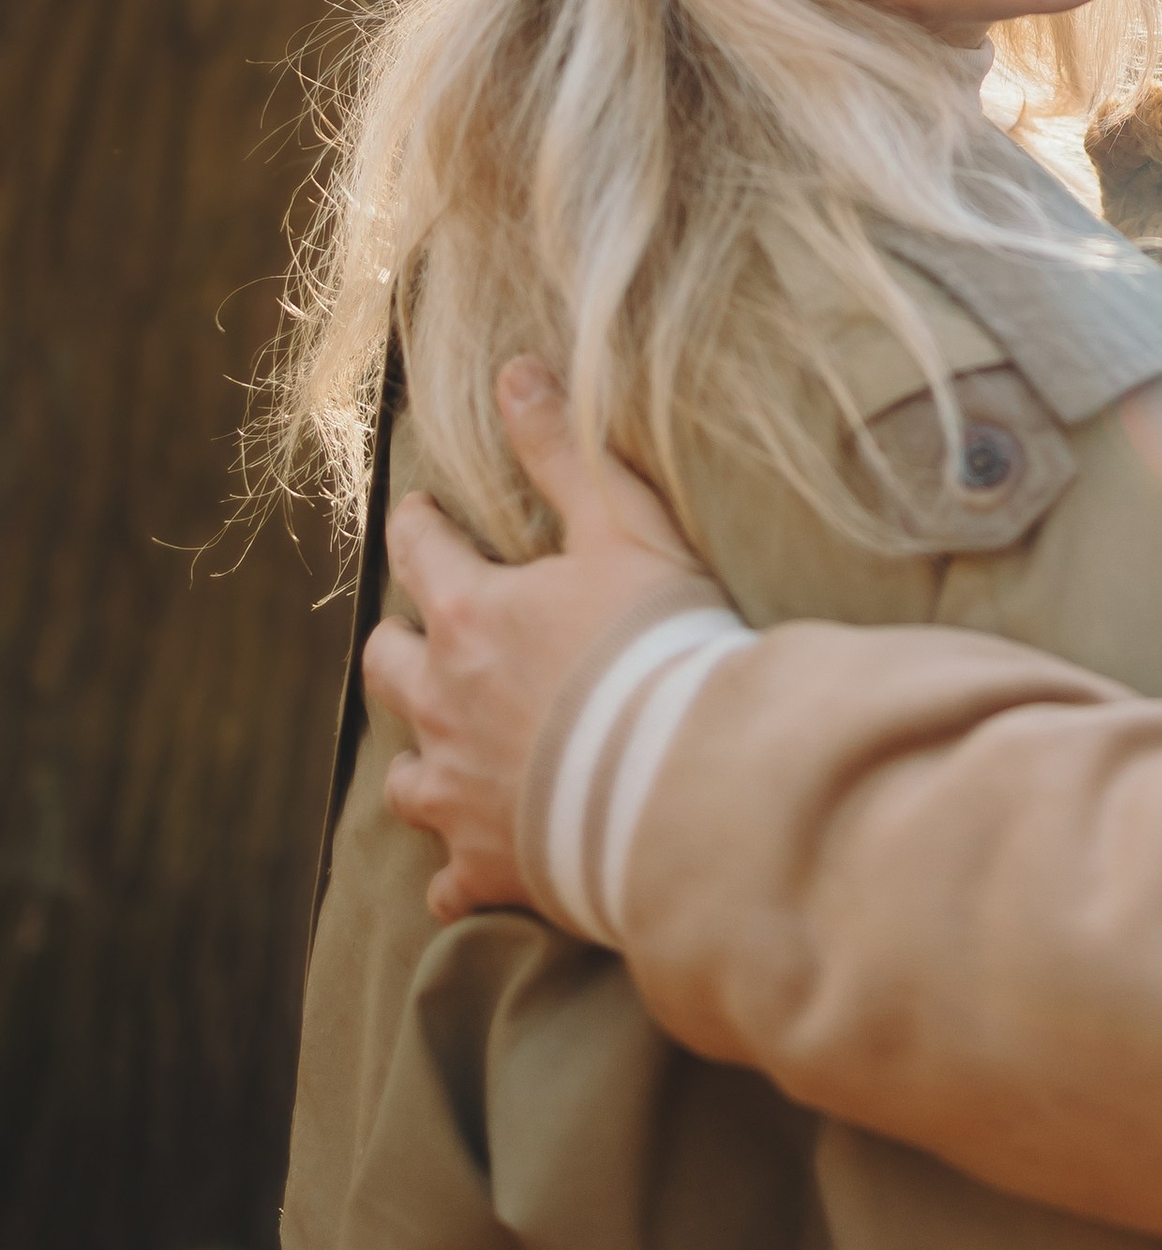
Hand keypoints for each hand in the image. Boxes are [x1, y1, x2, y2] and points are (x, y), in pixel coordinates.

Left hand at [369, 360, 703, 922]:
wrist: (682, 779)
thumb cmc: (658, 643)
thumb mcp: (624, 526)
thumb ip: (564, 449)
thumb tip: (516, 370)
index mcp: (474, 615)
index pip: (422, 554)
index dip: (419, 528)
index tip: (419, 514)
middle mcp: (446, 704)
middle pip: (390, 664)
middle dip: (399, 640)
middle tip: (419, 629)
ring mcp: (462, 791)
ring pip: (403, 775)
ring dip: (415, 756)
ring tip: (436, 748)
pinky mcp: (490, 863)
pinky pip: (449, 879)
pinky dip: (453, 872)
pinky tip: (462, 874)